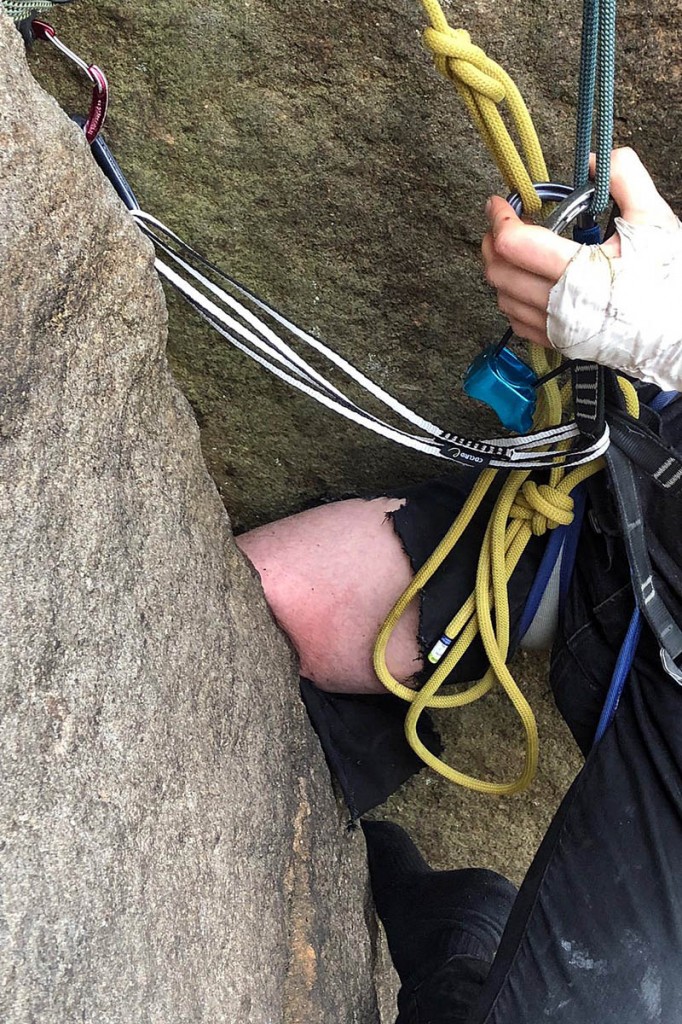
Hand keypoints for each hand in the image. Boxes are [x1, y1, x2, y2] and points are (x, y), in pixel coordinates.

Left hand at [481, 148, 677, 347]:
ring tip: (509, 250)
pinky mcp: (560, 344)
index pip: (515, 244)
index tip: (497, 203)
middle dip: (492, 243)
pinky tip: (521, 283)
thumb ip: (626, 179)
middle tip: (499, 223)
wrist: (680, 333)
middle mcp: (561, 305)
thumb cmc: (669, 280)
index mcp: (579, 271)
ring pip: (504, 299)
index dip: (500, 218)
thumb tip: (596, 159)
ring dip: (499, 272)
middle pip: (500, 273)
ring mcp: (557, 328)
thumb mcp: (653, 219)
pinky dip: (510, 300)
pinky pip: (517, 323)